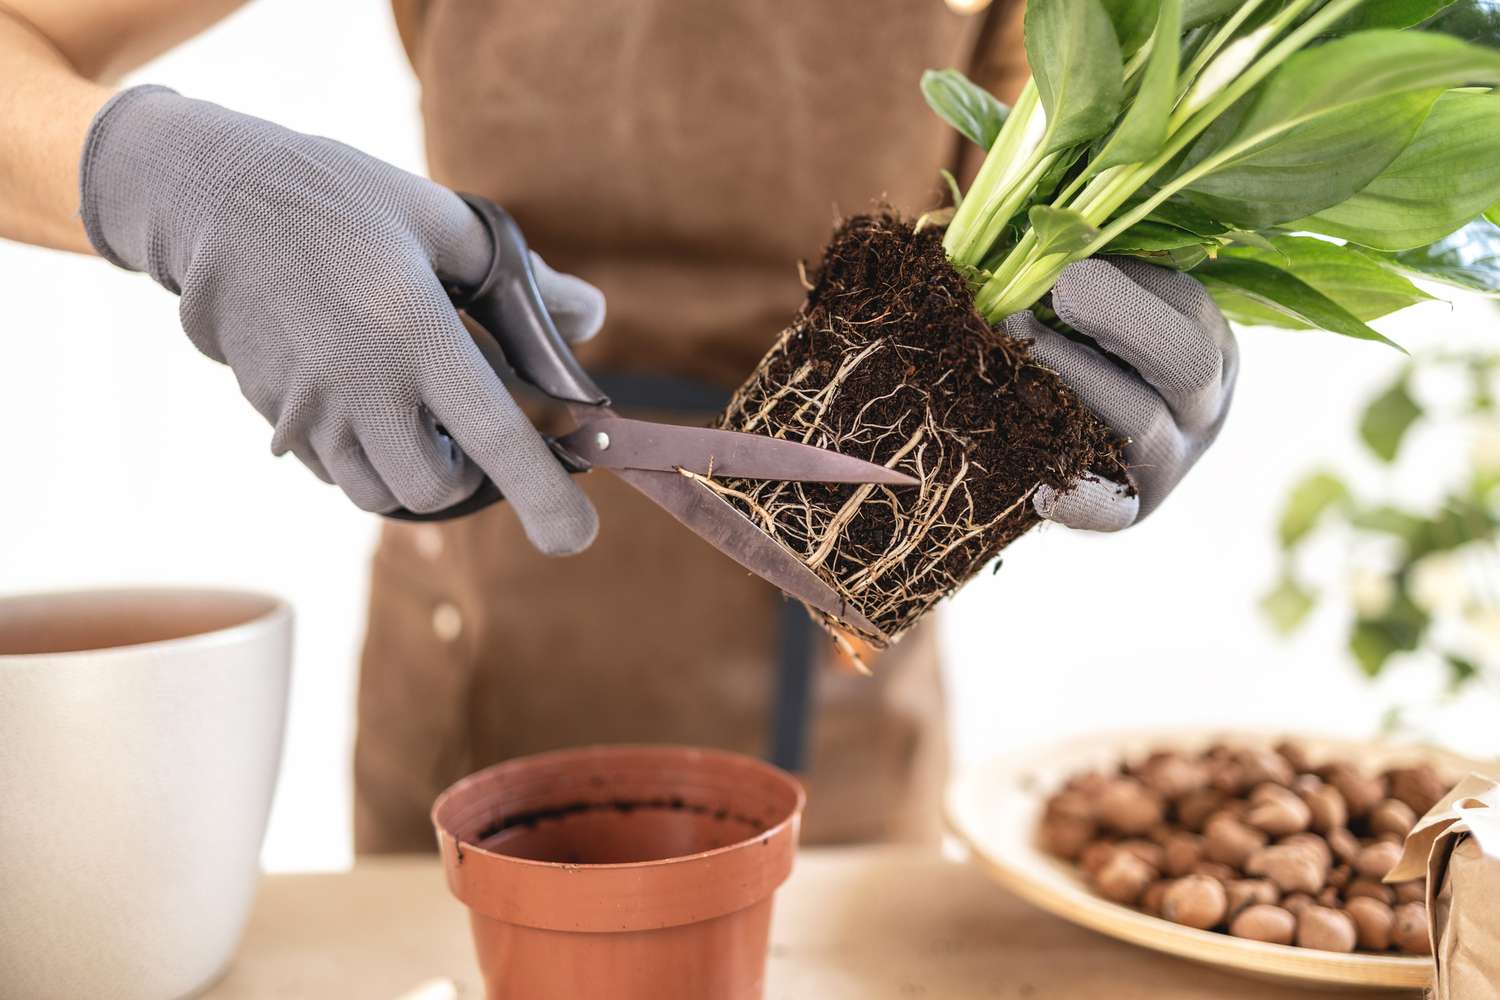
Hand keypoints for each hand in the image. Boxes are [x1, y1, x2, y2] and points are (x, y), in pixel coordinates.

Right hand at [79, 86, 603, 553]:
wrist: (214, 195)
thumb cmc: (342, 196)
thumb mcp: (443, 220)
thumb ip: (523, 281)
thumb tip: (590, 318)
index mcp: (413, 330)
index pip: (494, 437)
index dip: (543, 496)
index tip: (577, 539)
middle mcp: (358, 383)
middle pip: (432, 490)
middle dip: (467, 475)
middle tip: (466, 423)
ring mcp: (306, 407)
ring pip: (375, 493)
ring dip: (411, 471)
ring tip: (414, 408)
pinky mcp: (272, 415)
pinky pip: (331, 469)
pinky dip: (364, 455)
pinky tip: (363, 394)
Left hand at [1005, 258, 1237, 530]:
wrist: (1055, 422)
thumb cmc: (1065, 330)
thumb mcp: (1087, 285)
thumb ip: (1075, 252)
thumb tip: (1020, 210)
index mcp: (1208, 341)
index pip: (1189, 304)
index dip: (1123, 285)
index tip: (1059, 270)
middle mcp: (1203, 406)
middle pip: (1187, 362)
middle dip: (1115, 319)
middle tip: (1039, 302)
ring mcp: (1170, 463)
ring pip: (1141, 428)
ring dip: (1070, 382)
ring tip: (1008, 358)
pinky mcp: (1126, 511)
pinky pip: (1110, 511)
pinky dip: (1075, 500)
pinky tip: (1035, 490)